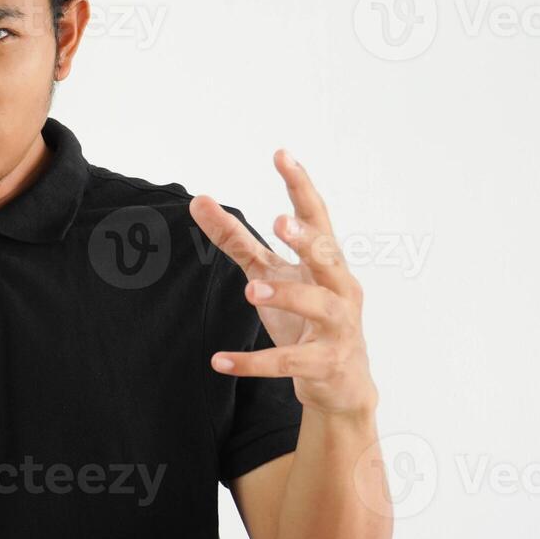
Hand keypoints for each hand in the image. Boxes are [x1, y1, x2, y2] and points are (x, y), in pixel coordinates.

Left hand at [190, 149, 376, 416]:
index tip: (282, 154)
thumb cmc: (306, 318)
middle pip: (329, 257)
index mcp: (326, 262)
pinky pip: (288, 362)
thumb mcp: (270, 273)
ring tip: (250, 290)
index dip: (300, 186)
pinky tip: (219, 361)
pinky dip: (253, 362)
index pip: (316, 217)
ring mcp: (337, 327)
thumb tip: (197, 199)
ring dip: (285, 295)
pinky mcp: (324, 363)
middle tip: (282, 222)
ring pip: (317, 306)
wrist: (341, 384)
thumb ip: (236, 238)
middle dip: (308, 240)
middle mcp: (339, 288)